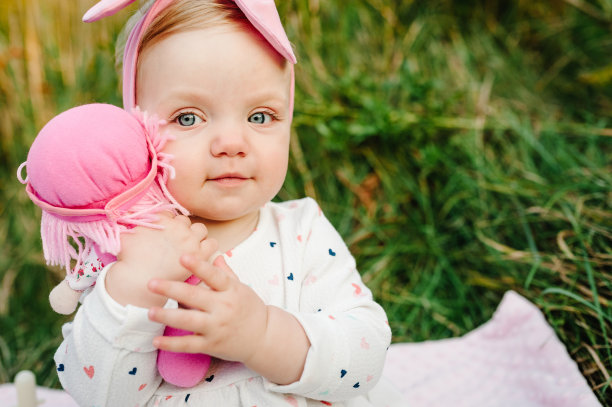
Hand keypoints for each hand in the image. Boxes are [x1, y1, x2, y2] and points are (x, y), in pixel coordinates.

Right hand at [106, 213, 217, 306]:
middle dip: (183, 229)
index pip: (170, 214)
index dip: (169, 223)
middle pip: (186, 221)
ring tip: (190, 246)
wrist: (139, 279)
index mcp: (163, 220)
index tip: (166, 232)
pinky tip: (200, 254)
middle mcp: (178, 227)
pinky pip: (212, 244)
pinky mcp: (199, 254)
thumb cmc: (129, 260)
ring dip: (197, 236)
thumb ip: (128, 225)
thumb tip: (122, 215)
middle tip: (177, 242)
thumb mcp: (124, 237)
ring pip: (201, 229)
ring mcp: (190, 240)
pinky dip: (208, 247)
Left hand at [147, 252, 309, 384]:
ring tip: (150, 311)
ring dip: (167, 316)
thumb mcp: (242, 287)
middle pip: (195, 297)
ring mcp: (217, 327)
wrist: (264, 337)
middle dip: (171, 290)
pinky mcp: (212, 345)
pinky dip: (172, 344)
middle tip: (151, 283)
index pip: (214, 276)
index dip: (198, 266)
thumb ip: (226, 273)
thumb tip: (215, 254)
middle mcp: (224, 307)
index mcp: (231, 290)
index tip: (183, 257)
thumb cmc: (250, 309)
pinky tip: (156, 340)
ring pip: (188, 321)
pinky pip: (189, 345)